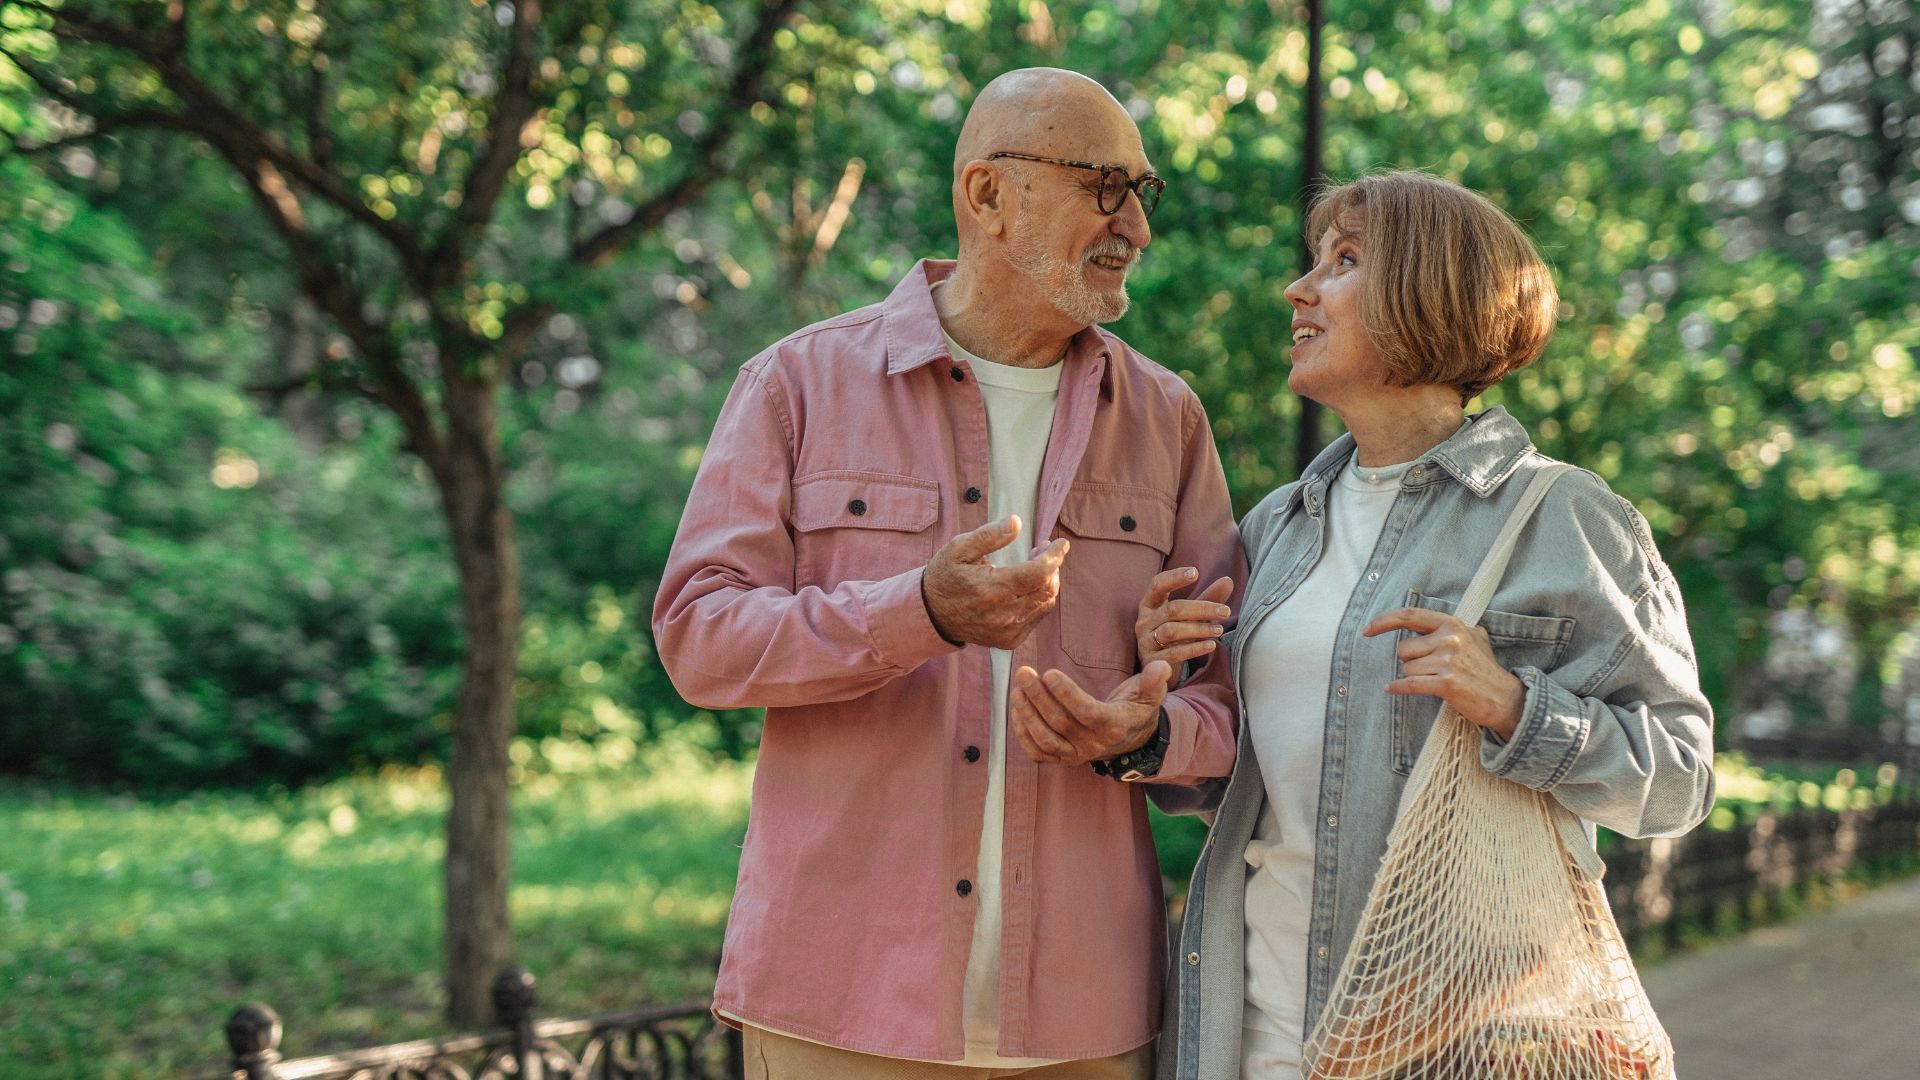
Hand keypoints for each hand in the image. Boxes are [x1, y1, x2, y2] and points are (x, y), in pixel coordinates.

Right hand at [921, 515, 1070, 649]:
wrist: (931, 614)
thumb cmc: (945, 576)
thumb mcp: (958, 548)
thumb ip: (989, 535)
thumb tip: (1016, 522)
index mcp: (992, 588)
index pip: (1039, 572)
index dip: (1055, 556)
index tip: (1061, 543)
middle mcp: (1003, 614)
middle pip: (1048, 588)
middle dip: (1053, 566)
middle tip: (1042, 550)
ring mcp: (1008, 631)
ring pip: (1046, 603)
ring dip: (1048, 582)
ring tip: (1035, 565)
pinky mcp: (1010, 640)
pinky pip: (1037, 617)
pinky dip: (1040, 599)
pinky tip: (1027, 587)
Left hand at [1009, 661, 1173, 765]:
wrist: (1131, 739)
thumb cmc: (1136, 709)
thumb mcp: (1150, 694)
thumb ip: (1154, 680)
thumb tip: (1160, 666)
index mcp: (1114, 726)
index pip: (1087, 712)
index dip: (1066, 694)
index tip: (1050, 672)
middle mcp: (1094, 744)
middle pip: (1060, 723)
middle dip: (1038, 696)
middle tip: (1024, 673)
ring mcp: (1076, 754)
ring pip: (1045, 739)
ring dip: (1026, 714)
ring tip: (1017, 689)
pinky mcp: (1063, 759)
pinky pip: (1038, 753)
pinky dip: (1023, 734)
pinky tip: (1016, 709)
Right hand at [1136, 567, 1232, 667]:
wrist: (1160, 668)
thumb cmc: (1176, 635)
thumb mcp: (1189, 616)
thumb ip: (1207, 598)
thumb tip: (1228, 580)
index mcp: (1150, 604)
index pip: (1158, 585)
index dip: (1175, 577)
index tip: (1196, 572)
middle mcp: (1144, 621)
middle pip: (1172, 609)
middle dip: (1201, 609)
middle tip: (1225, 611)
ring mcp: (1145, 641)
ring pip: (1172, 631)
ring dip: (1199, 629)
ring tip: (1220, 630)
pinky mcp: (1151, 661)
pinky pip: (1173, 653)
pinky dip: (1194, 649)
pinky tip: (1211, 646)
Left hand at [1362, 607, 1526, 738]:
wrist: (1505, 698)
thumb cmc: (1485, 669)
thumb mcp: (1474, 637)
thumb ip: (1449, 628)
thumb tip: (1420, 623)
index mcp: (1452, 624)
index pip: (1410, 615)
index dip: (1384, 621)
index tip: (1368, 630)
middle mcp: (1450, 639)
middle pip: (1403, 649)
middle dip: (1411, 662)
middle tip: (1431, 670)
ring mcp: (1448, 661)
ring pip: (1406, 668)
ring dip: (1415, 677)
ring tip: (1436, 681)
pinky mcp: (1446, 683)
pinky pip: (1409, 684)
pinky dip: (1398, 688)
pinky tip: (1392, 689)